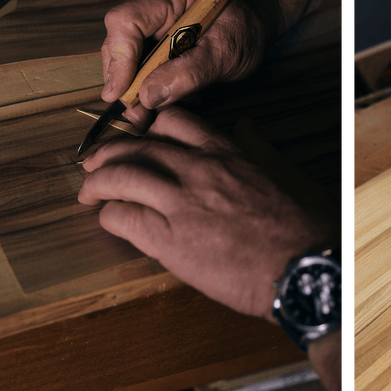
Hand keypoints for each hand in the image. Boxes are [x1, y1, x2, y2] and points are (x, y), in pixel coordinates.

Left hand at [77, 107, 331, 321]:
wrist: (303, 267)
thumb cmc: (303, 225)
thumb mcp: (286, 173)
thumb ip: (259, 148)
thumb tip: (246, 125)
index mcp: (227, 153)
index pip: (175, 122)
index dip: (148, 128)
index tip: (139, 138)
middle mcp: (199, 170)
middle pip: (139, 147)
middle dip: (110, 152)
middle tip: (96, 162)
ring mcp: (182, 203)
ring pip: (120, 177)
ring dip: (97, 183)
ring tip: (87, 192)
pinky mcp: (170, 241)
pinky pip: (123, 219)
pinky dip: (108, 217)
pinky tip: (108, 221)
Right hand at [101, 0, 280, 128]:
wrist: (255, 22)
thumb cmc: (244, 29)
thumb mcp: (226, 54)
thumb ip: (190, 74)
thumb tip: (149, 96)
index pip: (126, 21)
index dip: (119, 59)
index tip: (121, 94)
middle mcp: (151, 2)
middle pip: (118, 41)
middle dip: (123, 81)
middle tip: (136, 116)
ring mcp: (149, 19)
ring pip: (124, 56)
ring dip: (133, 87)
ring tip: (148, 115)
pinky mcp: (152, 37)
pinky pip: (138, 62)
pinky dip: (145, 84)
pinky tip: (160, 100)